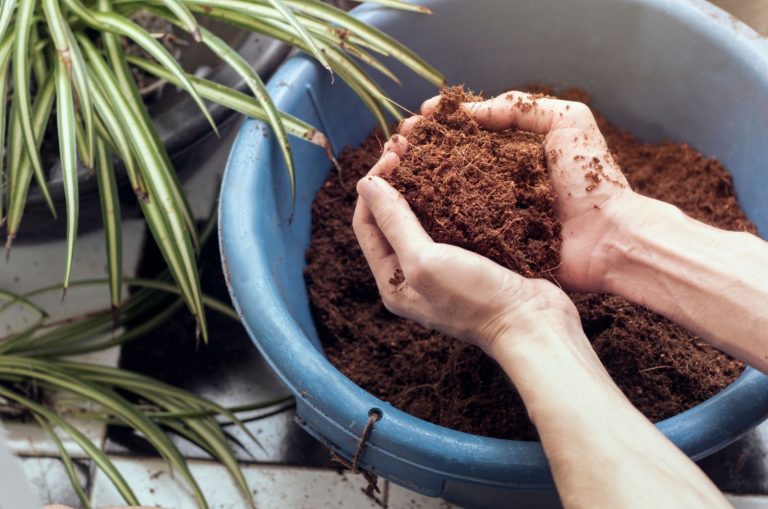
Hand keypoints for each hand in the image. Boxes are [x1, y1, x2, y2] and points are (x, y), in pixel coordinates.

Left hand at [353, 137, 583, 355]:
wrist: (534, 324)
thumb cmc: (475, 299)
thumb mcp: (425, 261)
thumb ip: (394, 222)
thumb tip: (365, 183)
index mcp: (393, 281)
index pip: (366, 224)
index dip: (373, 186)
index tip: (392, 154)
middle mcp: (414, 273)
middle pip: (392, 216)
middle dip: (395, 178)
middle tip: (408, 143)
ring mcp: (444, 265)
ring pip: (424, 214)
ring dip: (424, 182)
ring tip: (431, 149)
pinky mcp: (474, 257)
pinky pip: (454, 219)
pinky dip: (452, 194)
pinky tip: (462, 171)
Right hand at [405, 91, 636, 292]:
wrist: (610, 239)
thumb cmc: (593, 179)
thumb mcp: (568, 122)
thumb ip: (522, 107)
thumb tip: (470, 111)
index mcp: (516, 150)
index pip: (470, 128)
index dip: (444, 120)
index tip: (420, 116)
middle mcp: (499, 179)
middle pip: (451, 157)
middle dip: (422, 146)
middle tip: (398, 142)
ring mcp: (492, 211)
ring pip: (446, 190)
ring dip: (418, 177)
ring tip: (394, 166)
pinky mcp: (490, 242)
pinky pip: (455, 226)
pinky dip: (430, 214)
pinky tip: (406, 204)